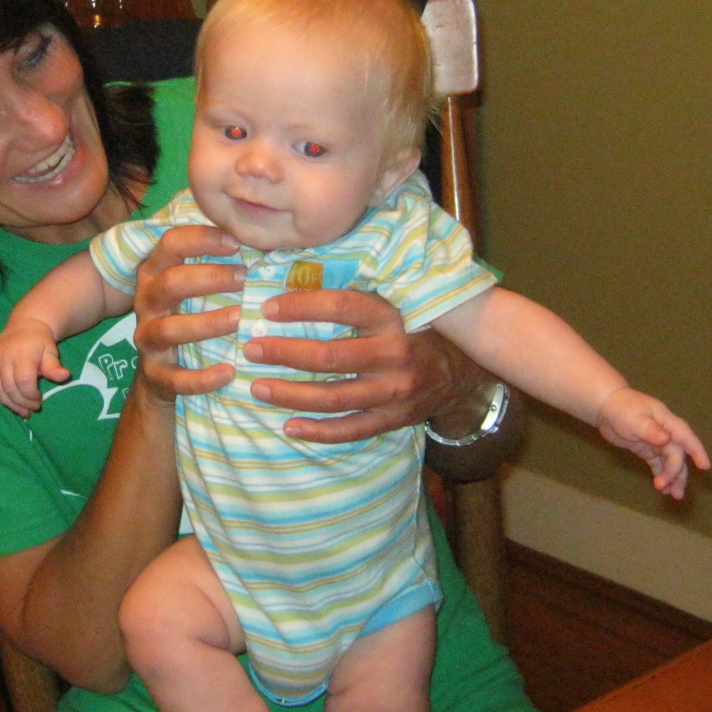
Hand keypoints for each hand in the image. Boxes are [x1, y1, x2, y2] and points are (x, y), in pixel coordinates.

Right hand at [0, 318, 68, 417]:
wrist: (24, 326)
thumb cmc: (39, 342)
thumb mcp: (50, 351)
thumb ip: (54, 366)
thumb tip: (64, 376)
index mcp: (21, 355)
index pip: (24, 382)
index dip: (31, 395)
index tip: (40, 399)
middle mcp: (3, 358)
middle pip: (10, 388)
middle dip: (23, 402)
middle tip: (34, 408)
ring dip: (10, 404)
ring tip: (22, 411)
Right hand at [131, 224, 243, 402]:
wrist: (162, 374)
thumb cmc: (189, 316)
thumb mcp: (193, 287)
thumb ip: (215, 263)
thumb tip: (264, 239)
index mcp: (155, 273)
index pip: (171, 243)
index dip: (202, 238)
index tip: (237, 243)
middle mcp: (146, 302)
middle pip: (170, 283)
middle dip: (210, 278)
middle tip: (245, 278)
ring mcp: (147, 339)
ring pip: (170, 329)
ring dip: (208, 323)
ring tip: (241, 318)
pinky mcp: (156, 374)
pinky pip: (176, 378)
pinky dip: (203, 377)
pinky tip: (230, 371)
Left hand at [244, 289, 485, 443]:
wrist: (460, 375)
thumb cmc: (412, 331)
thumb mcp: (393, 306)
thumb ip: (355, 299)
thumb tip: (294, 280)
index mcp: (392, 317)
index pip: (342, 307)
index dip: (301, 306)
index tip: (268, 308)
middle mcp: (394, 354)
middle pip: (330, 357)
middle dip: (285, 353)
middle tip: (251, 349)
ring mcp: (394, 391)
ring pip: (334, 397)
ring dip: (291, 394)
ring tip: (258, 387)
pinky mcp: (393, 419)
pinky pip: (350, 429)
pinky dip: (318, 431)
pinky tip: (289, 426)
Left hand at [595, 387, 711, 499]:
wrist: (605, 407)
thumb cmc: (622, 408)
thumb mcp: (635, 419)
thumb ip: (651, 430)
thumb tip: (666, 440)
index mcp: (667, 422)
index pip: (686, 437)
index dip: (697, 452)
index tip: (705, 467)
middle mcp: (667, 433)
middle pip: (676, 455)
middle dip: (674, 473)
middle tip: (667, 489)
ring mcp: (658, 443)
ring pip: (671, 463)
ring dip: (673, 478)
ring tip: (673, 495)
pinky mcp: (648, 450)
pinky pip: (659, 465)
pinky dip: (662, 475)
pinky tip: (664, 490)